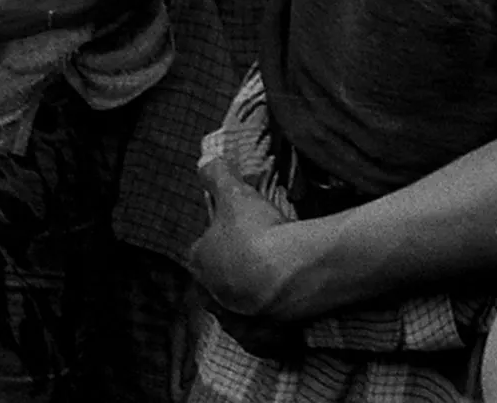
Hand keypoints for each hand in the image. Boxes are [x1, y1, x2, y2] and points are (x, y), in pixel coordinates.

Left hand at [187, 159, 325, 325]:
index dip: (217, 239)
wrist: (296, 272)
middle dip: (234, 269)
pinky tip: (285, 309)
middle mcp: (214, 294)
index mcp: (200, 262)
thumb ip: (216, 175)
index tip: (237, 231)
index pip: (201, 250)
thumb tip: (205, 160)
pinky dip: (271, 325)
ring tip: (275, 278)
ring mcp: (240, 318)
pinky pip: (264, 333)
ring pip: (241, 306)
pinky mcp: (267, 337)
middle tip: (258, 254)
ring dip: (253, 295)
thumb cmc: (258, 232)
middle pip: (221, 280)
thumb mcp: (235, 193)